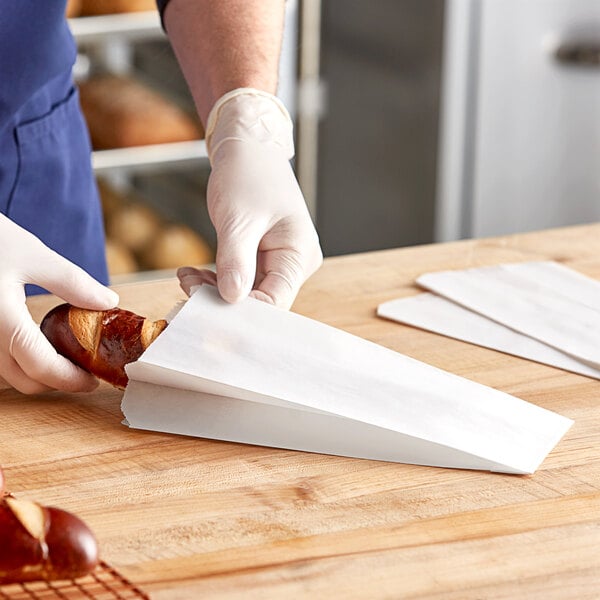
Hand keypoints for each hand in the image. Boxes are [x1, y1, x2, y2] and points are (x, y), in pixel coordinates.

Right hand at [0, 215, 118, 393]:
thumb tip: (108, 301)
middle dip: (56, 382)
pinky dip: (19, 359)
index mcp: (2, 320)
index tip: (92, 380)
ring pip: (6, 373)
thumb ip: (71, 282)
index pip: (41, 368)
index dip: (71, 380)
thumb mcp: (33, 254)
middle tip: (83, 369)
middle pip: (23, 380)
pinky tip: (37, 342)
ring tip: (65, 356)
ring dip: (36, 373)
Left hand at [180, 89, 321, 309]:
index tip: (205, 309)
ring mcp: (279, 262)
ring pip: (247, 292)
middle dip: (224, 301)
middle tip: (188, 290)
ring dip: (215, 290)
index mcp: (299, 254)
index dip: (242, 313)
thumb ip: (235, 260)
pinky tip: (194, 274)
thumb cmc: (249, 174)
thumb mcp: (239, 217)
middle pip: (261, 301)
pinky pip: (240, 280)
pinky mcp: (262, 259)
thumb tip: (232, 299)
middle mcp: (294, 263)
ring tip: (186, 278)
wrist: (248, 148)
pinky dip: (217, 280)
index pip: (275, 302)